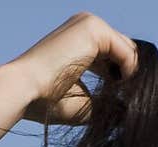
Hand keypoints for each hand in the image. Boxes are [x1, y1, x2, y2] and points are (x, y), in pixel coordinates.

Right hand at [8, 11, 139, 126]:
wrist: (26, 90)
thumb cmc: (47, 101)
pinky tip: (119, 89)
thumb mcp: (84, 102)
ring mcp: (90, 23)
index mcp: (80, 39)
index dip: (121, 78)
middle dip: (128, 76)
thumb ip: (106, 101)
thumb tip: (128, 111)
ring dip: (130, 76)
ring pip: (128, 50)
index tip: (120, 102)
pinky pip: (127, 51)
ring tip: (121, 98)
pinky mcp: (94, 29)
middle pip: (124, 49)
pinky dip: (129, 73)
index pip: (114, 53)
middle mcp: (86, 25)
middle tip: (125, 101)